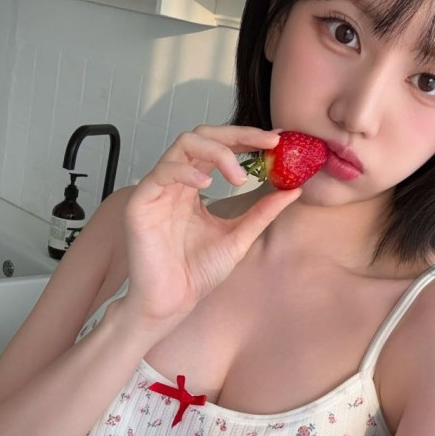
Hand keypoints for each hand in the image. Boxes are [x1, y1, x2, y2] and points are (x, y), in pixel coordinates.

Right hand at [121, 125, 299, 331]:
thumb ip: (262, 212)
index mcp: (195, 185)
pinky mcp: (141, 203)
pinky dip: (187, 171)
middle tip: (267, 143)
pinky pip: (162, 172)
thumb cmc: (198, 272)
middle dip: (237, 134)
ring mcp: (158, 189)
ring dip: (217, 152)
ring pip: (183, 144)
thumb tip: (293, 190)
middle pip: (202, 135)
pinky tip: (207, 183)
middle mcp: (176, 181)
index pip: (219, 146)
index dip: (247, 138)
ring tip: (239, 177)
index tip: (276, 140)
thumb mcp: (240, 236)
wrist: (174, 301)